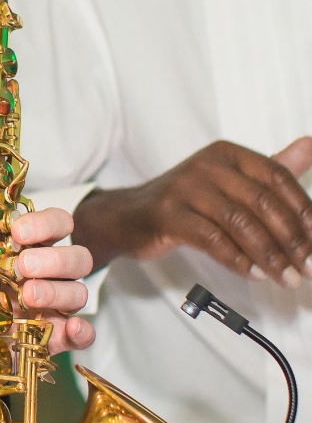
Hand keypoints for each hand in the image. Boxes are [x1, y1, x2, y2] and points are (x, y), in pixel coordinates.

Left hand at [0, 178, 93, 354]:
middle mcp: (46, 273)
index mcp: (25, 247)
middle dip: (53, 259)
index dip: (45, 223)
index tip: (17, 231)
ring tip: (26, 297)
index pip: (56, 223)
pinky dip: (82, 332)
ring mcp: (52, 306)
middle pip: (77, 256)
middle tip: (21, 267)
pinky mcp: (54, 338)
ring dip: (58, 291)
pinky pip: (83, 334)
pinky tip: (69, 329)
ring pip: (79, 291)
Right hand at [72, 137, 311, 286]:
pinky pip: (211, 238)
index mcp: (227, 153)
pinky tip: (252, 273)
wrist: (128, 215)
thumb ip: (271, 167)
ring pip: (239, 222)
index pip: (278, 178)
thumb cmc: (185, 201)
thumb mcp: (229, 179)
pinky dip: (236, 259)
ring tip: (284, 277)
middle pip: (262, 202)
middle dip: (292, 240)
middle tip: (307, 268)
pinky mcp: (167, 213)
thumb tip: (311, 146)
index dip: (304, 212)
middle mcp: (207, 165)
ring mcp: (184, 188)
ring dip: (268, 256)